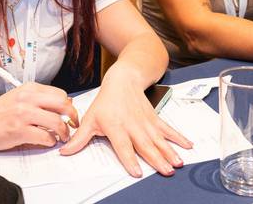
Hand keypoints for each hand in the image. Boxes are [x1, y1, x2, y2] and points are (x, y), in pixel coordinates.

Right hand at [0, 83, 78, 150]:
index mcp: (29, 88)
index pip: (60, 94)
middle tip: (73, 124)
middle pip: (63, 104)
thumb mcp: (18, 97)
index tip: (69, 113)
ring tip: (62, 136)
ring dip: (64, 132)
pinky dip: (50, 141)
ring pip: (57, 122)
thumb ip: (38, 99)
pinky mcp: (19, 131)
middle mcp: (27, 99)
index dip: (68, 105)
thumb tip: (62, 104)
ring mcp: (23, 114)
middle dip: (72, 116)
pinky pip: (45, 137)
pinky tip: (48, 141)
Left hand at [60, 65, 191, 177]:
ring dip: (170, 151)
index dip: (130, 159)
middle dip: (157, 159)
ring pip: (159, 139)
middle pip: (146, 145)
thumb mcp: (90, 118)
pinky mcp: (155, 118)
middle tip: (166, 171)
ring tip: (178, 163)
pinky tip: (188, 145)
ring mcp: (146, 122)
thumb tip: (64, 151)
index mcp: (116, 127)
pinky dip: (179, 137)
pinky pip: (168, 129)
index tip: (137, 172)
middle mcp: (133, 125)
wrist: (123, 80)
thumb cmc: (106, 101)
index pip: (123, 146)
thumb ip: (80, 138)